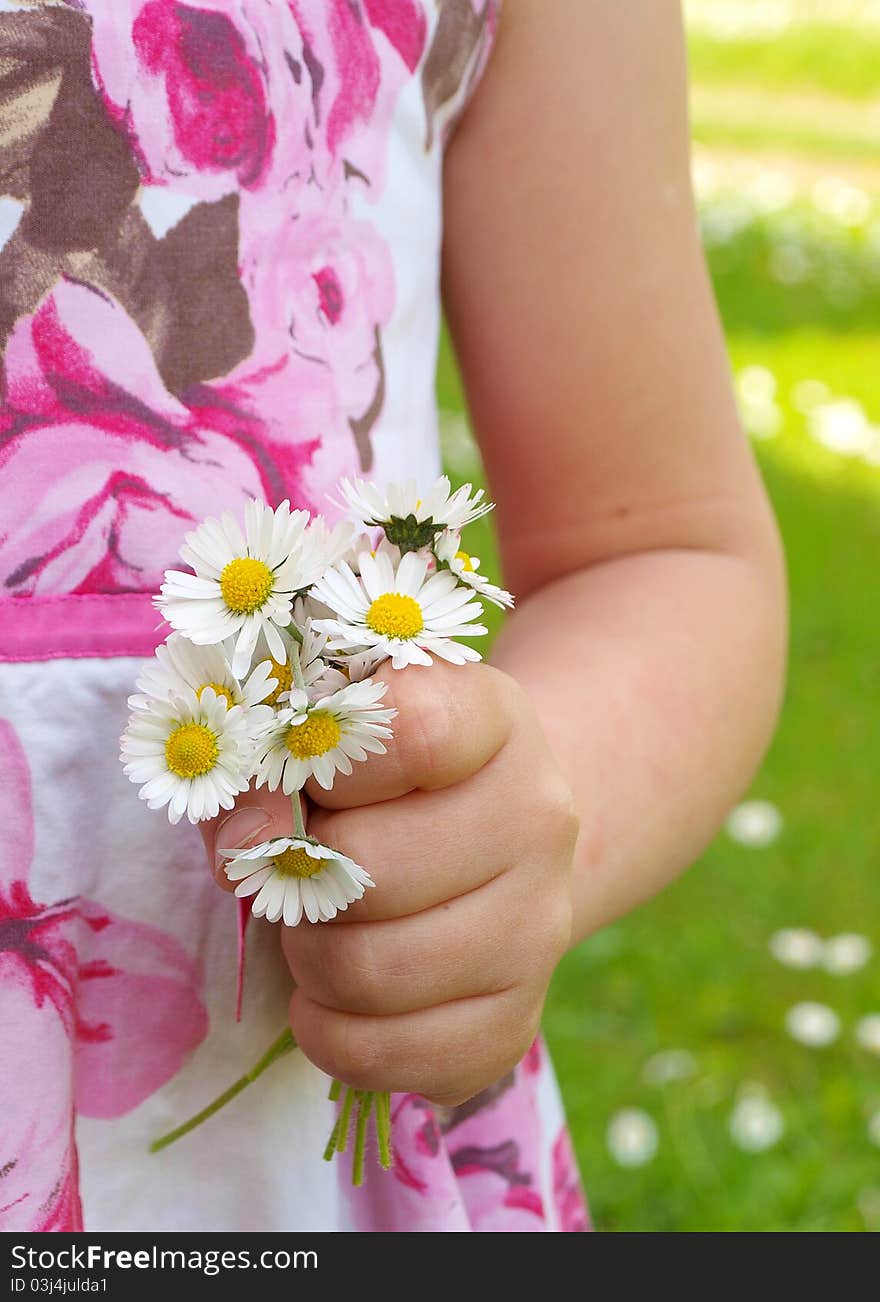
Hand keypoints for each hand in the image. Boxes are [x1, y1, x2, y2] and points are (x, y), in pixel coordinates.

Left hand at [276, 661, 577, 1106]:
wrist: (496, 834)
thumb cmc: (386, 775)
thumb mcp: (334, 734)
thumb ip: (265, 767)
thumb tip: (241, 847)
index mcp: (494, 721)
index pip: (412, 733)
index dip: (321, 758)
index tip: (296, 775)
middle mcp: (538, 819)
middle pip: (372, 868)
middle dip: (301, 877)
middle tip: (299, 868)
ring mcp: (540, 927)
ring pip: (370, 971)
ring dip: (309, 958)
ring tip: (317, 928)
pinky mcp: (518, 1020)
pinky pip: (388, 1057)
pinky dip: (331, 1035)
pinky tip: (335, 996)